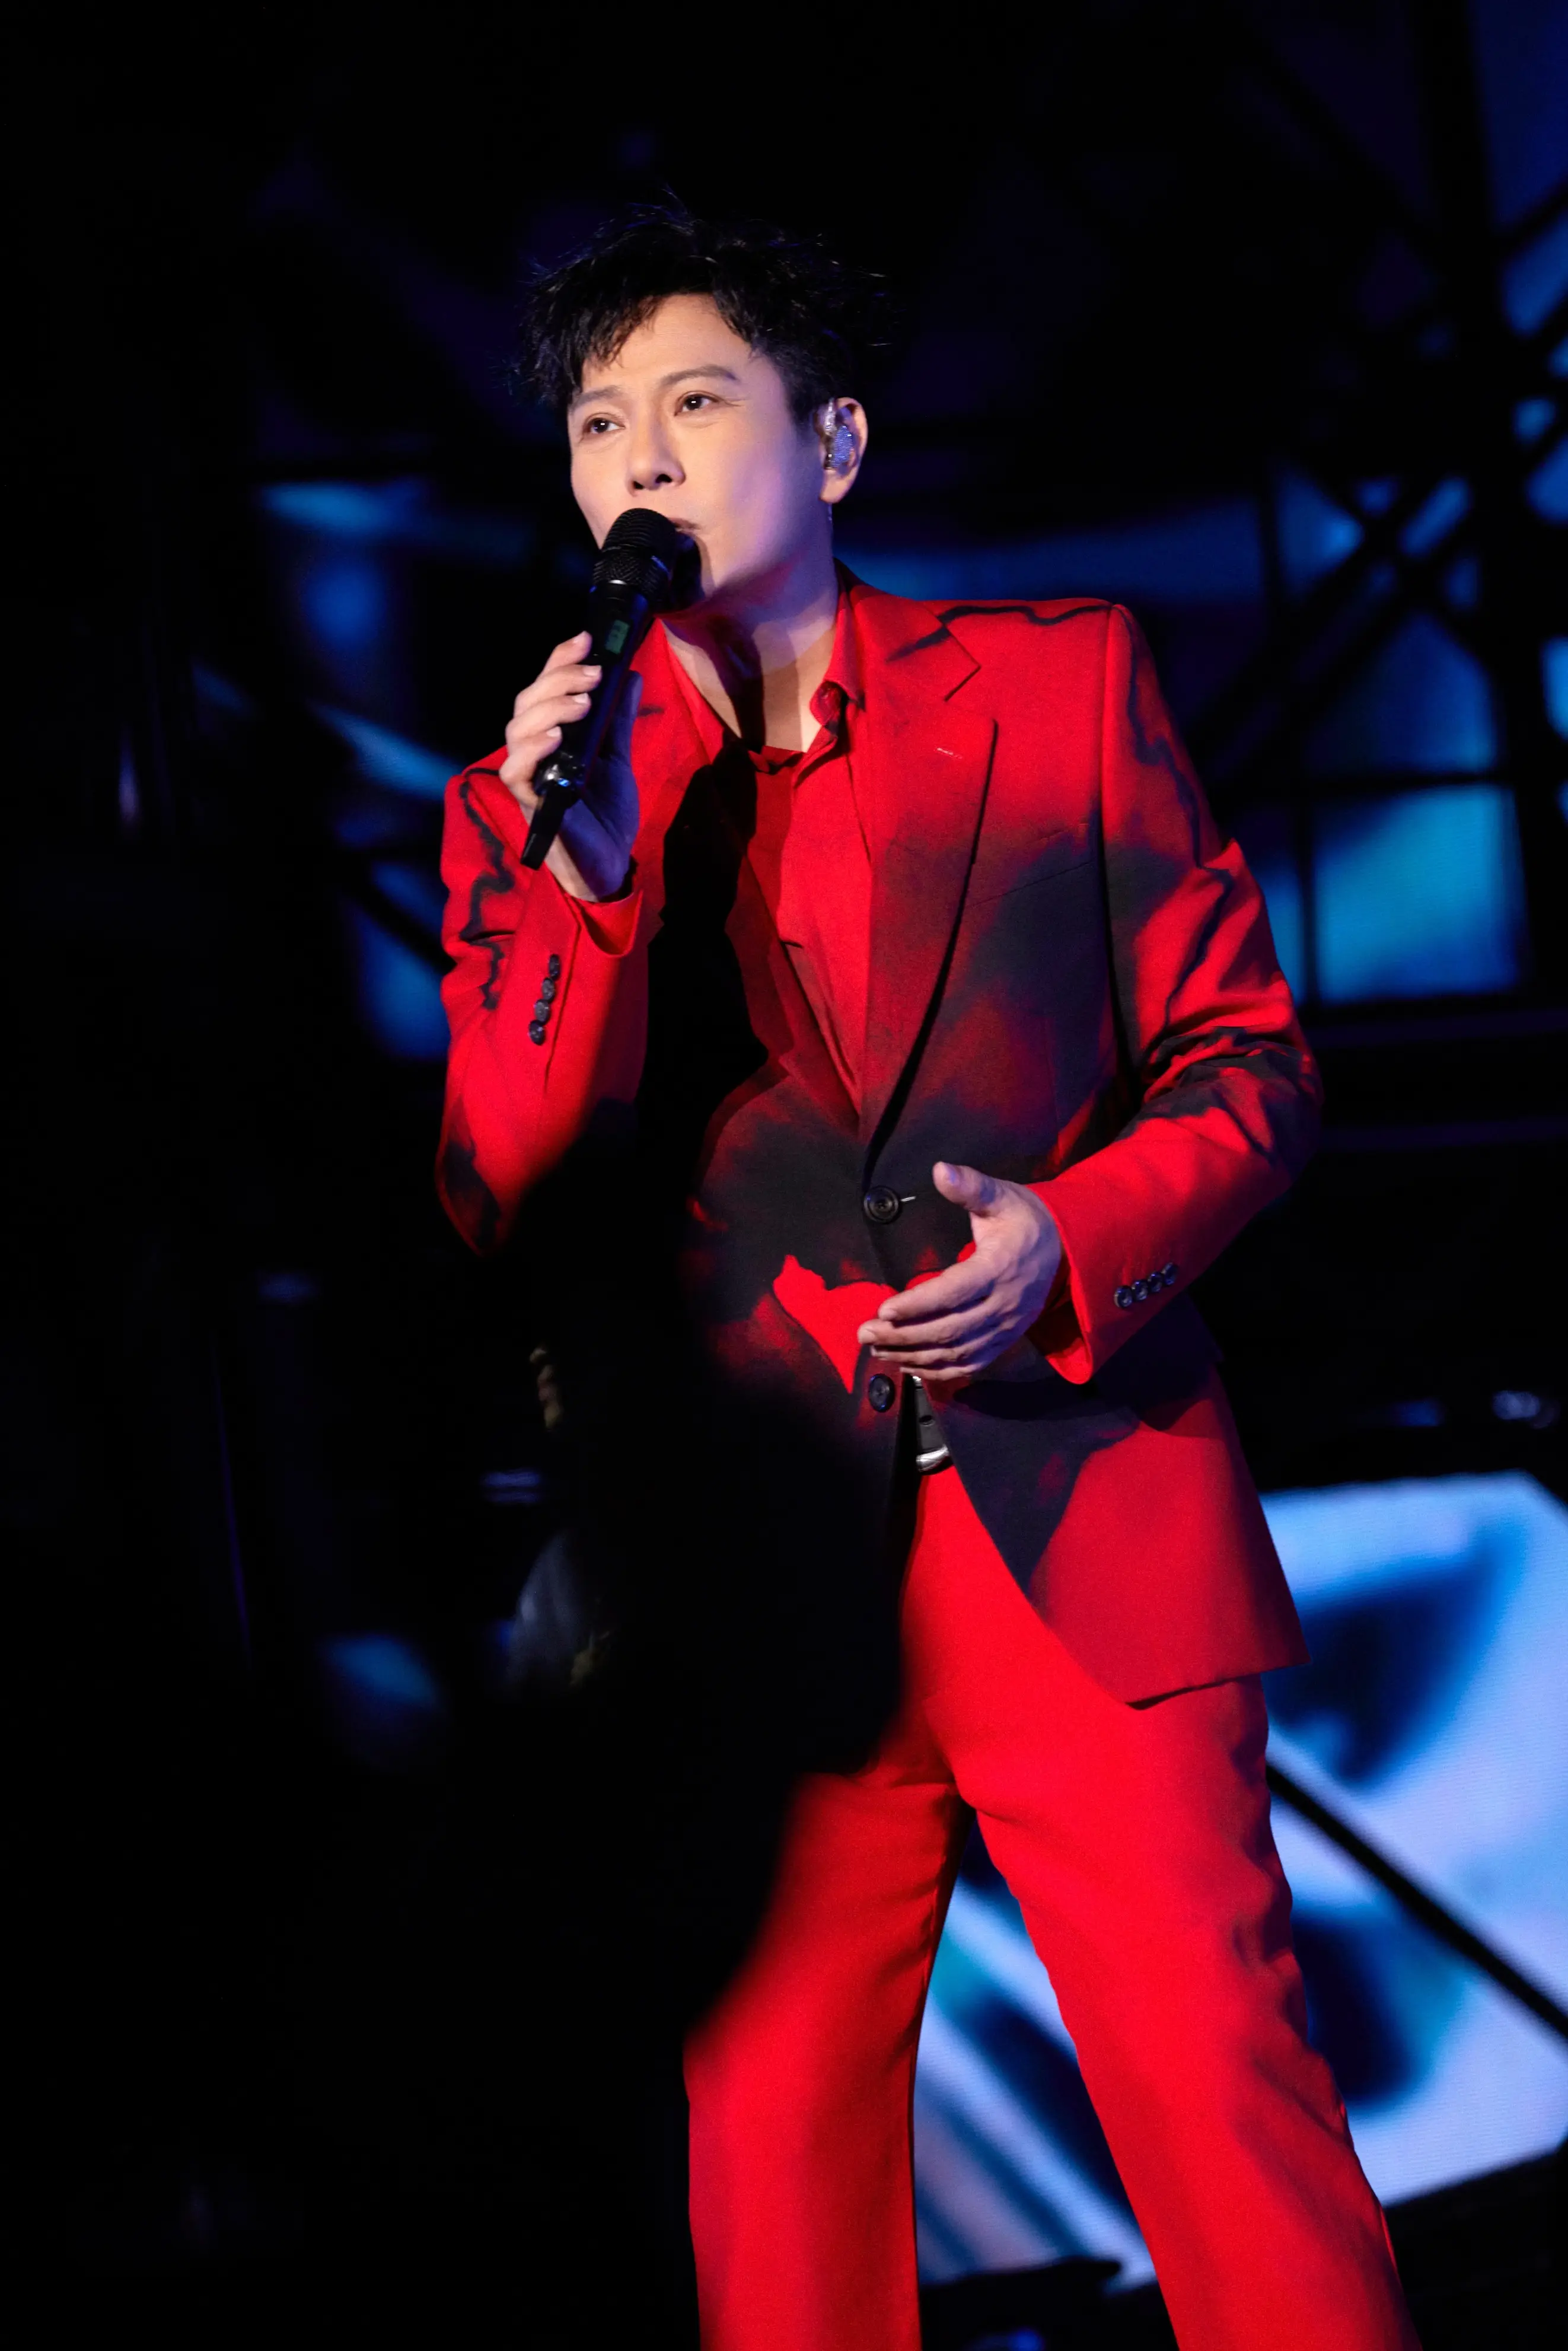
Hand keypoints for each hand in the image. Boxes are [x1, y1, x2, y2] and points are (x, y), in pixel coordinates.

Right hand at [500, 631, 641, 901]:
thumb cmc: (605, 813)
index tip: (585, 639)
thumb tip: (631, 675)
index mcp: (552, 735)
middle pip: (528, 701)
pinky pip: (516, 770)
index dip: (559, 661)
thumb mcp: (617, 758)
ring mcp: (528, 775)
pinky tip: (556, 739)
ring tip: (582, 703)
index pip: (545, 688)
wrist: (609, 862)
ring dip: (550, 708)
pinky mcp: (529, 802)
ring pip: (518, 729)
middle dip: (560, 679)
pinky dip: (533, 750)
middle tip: (594, 674)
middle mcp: (534, 750)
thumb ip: (618, 720)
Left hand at [856, 1161, 1063, 1380]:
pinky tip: (908, 1365)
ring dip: (913, 1355)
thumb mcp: (1001, 1196)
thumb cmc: (1024, 1220)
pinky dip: (937, 1370)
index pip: (954, 1292)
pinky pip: (969, 1365)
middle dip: (903, 1335)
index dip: (918, 1304)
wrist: (1065, 1250)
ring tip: (877, 1350)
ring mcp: (1005, 1328)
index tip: (883, 1309)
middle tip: (865, 1333)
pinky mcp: (1004, 1341)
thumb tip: (940, 1169)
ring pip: (955, 1352)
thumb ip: (971, 1187)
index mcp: (1000, 1268)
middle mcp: (1003, 1305)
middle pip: (949, 1330)